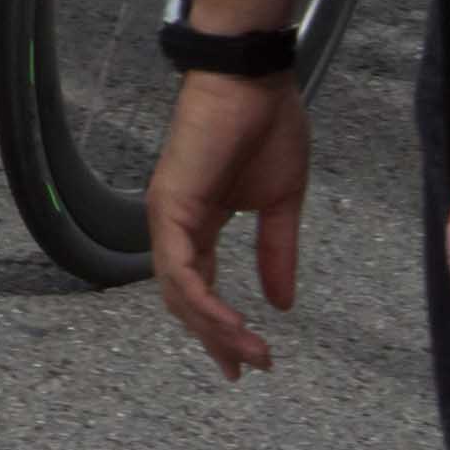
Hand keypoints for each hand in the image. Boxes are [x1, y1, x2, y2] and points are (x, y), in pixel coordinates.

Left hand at [148, 70, 307, 380]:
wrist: (253, 80)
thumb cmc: (267, 128)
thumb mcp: (280, 203)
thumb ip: (276, 252)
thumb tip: (281, 304)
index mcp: (200, 222)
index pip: (201, 287)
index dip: (221, 327)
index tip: (251, 361)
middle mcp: (176, 224)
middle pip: (186, 298)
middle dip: (217, 339)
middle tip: (248, 369)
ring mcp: (168, 215)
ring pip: (179, 291)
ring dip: (214, 329)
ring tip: (250, 354)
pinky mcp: (169, 205)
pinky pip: (180, 268)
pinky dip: (203, 302)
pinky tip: (231, 325)